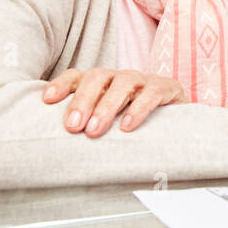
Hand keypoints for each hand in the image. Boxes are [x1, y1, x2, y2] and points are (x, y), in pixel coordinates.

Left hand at [44, 68, 186, 136]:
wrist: (180, 126)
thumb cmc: (135, 127)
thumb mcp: (108, 126)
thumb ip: (86, 128)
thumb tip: (53, 151)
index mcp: (102, 84)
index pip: (77, 76)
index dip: (61, 85)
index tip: (47, 101)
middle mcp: (119, 78)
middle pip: (97, 77)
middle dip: (82, 101)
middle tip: (73, 127)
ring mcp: (143, 81)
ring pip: (122, 83)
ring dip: (106, 106)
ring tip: (94, 130)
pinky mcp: (167, 88)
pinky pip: (151, 94)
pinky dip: (138, 109)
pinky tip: (127, 126)